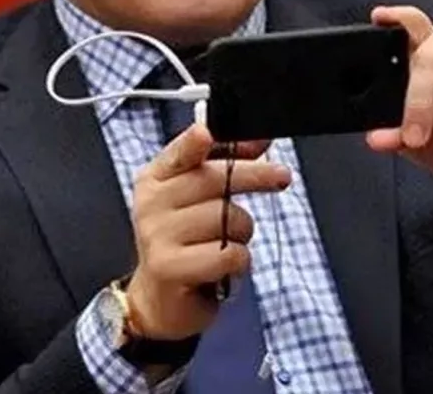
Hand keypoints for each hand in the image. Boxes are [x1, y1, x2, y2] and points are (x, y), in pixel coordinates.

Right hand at [125, 125, 290, 339]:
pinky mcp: (170, 268)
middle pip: (215, 180)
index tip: (207, 133)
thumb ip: (224, 165)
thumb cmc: (186, 241)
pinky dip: (239, 261)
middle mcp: (151, 204)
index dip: (195, 143)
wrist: (161, 299)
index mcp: (156, 179)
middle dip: (255, 176)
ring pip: (228, 219)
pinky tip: (224, 266)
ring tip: (227, 243)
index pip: (180, 153)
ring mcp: (157, 235)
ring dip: (242, 233)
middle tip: (281, 176)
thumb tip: (260, 140)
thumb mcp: (199, 199)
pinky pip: (229, 254)